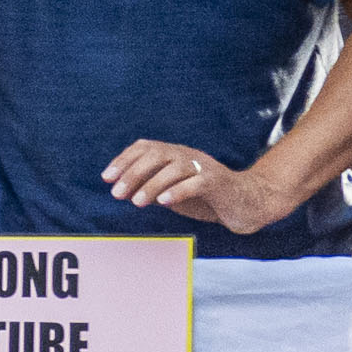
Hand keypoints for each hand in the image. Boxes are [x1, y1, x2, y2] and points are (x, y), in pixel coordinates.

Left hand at [100, 139, 290, 231]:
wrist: (246, 203)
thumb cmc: (205, 198)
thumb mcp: (172, 191)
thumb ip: (150, 187)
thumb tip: (121, 190)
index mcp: (175, 154)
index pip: (145, 147)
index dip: (124, 160)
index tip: (106, 177)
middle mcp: (188, 155)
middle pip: (156, 154)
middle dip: (133, 172)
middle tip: (117, 193)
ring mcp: (205, 167)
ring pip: (175, 167)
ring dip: (152, 184)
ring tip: (136, 202)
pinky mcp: (219, 182)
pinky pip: (197, 182)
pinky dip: (178, 190)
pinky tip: (164, 202)